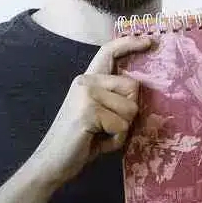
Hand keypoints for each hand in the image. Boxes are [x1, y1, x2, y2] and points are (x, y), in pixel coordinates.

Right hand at [30, 35, 153, 184]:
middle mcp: (86, 81)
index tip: (149, 41)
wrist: (52, 162)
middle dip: (129, 113)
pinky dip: (115, 140)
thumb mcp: (100, 114)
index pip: (108, 52)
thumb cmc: (80, 141)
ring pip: (131, 109)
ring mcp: (86, 94)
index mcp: (88, 80)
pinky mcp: (89, 111)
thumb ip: (115, 100)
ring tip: (100, 135)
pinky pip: (122, 126)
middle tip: (107, 127)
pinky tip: (96, 142)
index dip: (129, 43)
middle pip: (133, 88)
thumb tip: (138, 93)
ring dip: (122, 130)